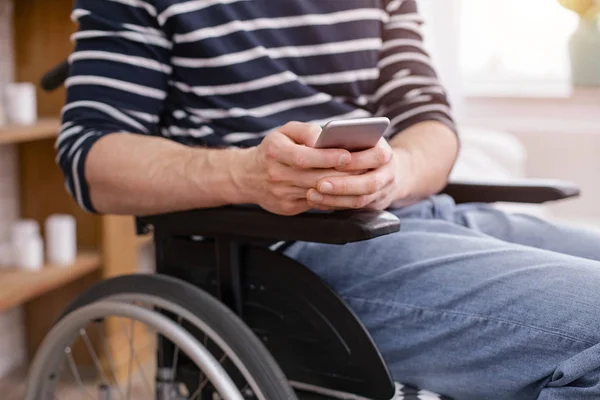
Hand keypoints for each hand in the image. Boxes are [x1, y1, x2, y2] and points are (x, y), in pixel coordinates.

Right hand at [238, 121, 355, 214]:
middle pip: (314, 177)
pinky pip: (315, 203)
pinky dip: (333, 197)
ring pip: (318, 193)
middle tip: (364, 168)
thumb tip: (324, 137)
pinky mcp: (288, 208)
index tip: (348, 155)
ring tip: (361, 179)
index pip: (303, 157)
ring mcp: (281, 194)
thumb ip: (306, 131)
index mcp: (274, 152)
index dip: (327, 157)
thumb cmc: (273, 149)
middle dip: (342, 174)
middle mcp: (276, 175)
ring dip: (341, 188)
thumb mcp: (284, 131)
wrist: (247, 176)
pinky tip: (347, 191)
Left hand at [306, 139, 410, 210]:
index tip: (336, 163)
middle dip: (343, 185)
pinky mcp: (372, 206)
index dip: (356, 161)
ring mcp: (382, 192)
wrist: (385, 170)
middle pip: (369, 183)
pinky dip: (333, 205)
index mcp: (386, 153)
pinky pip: (352, 209)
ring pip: (360, 200)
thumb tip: (321, 141)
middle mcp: (387, 174)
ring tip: (312, 195)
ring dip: (334, 199)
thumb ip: (348, 139)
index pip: (377, 157)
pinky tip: (316, 201)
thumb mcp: (361, 139)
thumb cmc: (365, 148)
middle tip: (319, 184)